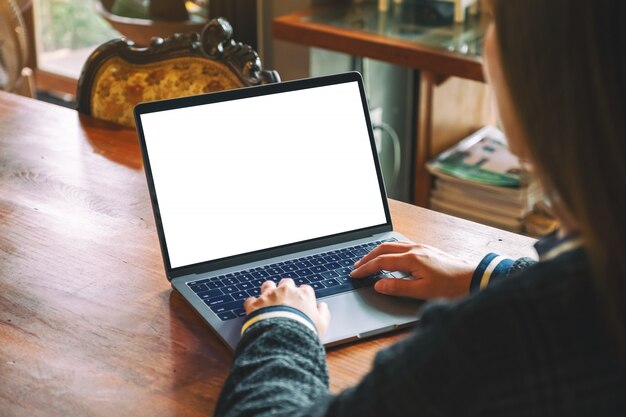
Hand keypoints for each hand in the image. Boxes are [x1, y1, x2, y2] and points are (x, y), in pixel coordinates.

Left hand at [244, 278, 330, 338]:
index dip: (302, 296)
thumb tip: (323, 307)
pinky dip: (252, 305)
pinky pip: (251, 300)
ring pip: (268, 285)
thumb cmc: (304, 332)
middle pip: (286, 283)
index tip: (301, 304)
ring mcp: (269, 296)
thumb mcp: (321, 326)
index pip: (305, 289)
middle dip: (286, 290)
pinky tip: (254, 311)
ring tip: (268, 301)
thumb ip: (323, 314)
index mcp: (303, 295)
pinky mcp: (255, 304)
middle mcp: (286, 291)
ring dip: (268, 291)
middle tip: (285, 301)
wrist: (282, 340)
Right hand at [350, 241, 473, 299]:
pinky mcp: (427, 250)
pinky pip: (402, 245)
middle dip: (367, 257)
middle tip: (356, 266)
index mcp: (411, 259)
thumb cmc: (451, 286)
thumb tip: (378, 285)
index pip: (381, 262)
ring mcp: (421, 248)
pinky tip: (390, 256)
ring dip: (378, 252)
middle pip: (384, 249)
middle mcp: (415, 249)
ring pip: (392, 245)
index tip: (354, 274)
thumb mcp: (422, 291)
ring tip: (369, 260)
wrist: (473, 278)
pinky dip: (390, 250)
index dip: (365, 268)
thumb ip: (397, 287)